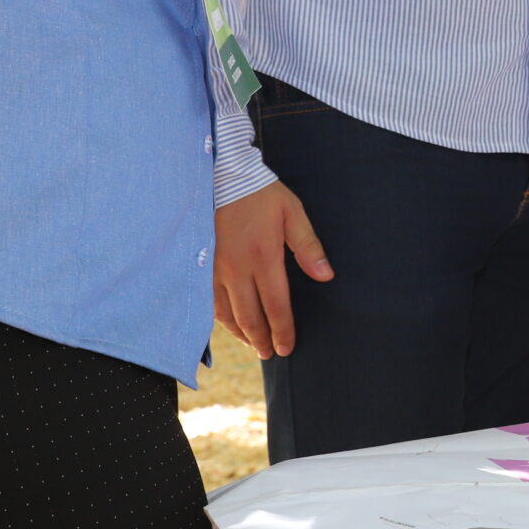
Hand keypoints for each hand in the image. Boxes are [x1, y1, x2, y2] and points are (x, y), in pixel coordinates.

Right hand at [214, 181, 331, 359]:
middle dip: (262, 340)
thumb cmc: (262, 193)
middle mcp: (237, 268)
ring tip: (254, 345)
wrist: (222, 175)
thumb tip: (326, 276)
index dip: (283, 331)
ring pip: (227, 314)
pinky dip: (222, 319)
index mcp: (264, 256)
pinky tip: (231, 324)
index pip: (275, 306)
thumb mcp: (292, 213)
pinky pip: (210, 301)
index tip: (288, 347)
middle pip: (250, 316)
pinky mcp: (201, 264)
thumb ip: (308, 246)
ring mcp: (216, 268)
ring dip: (242, 334)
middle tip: (272, 353)